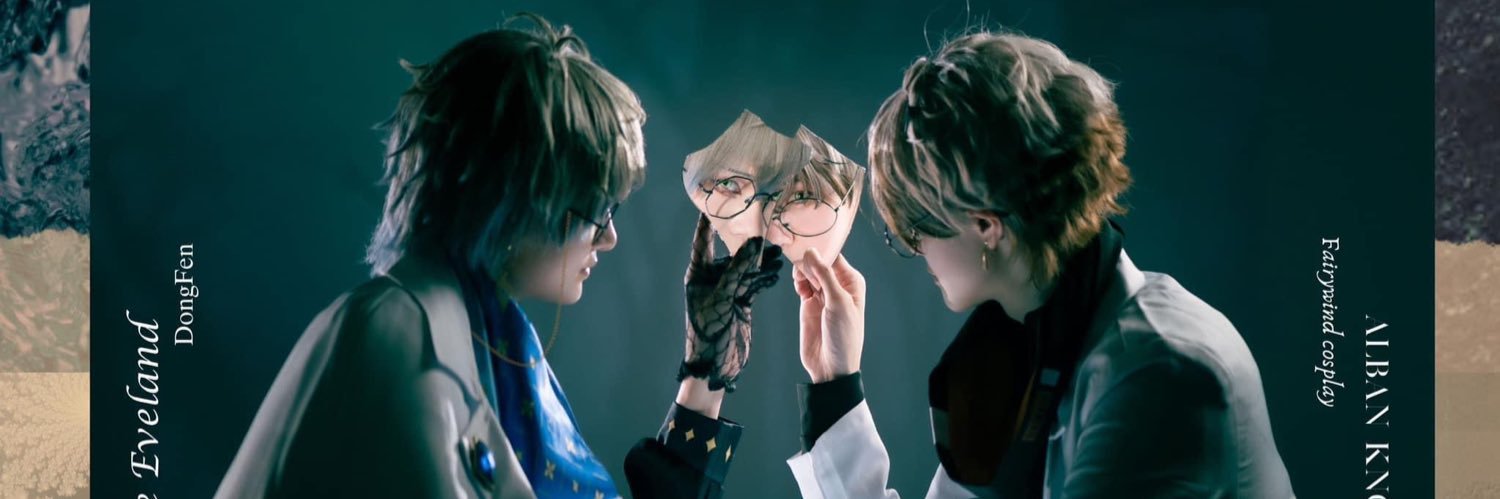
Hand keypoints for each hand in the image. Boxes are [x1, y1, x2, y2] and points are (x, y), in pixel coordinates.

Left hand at [680, 214, 783, 391]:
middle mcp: (712, 279)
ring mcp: (727, 290)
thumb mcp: (722, 298)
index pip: (703, 240)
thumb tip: (754, 243)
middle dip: (749, 241)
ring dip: (763, 260)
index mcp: (698, 274)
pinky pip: (754, 283)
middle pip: (731, 252)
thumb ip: (738, 270)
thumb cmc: (709, 332)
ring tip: (781, 248)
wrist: (715, 366)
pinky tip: (779, 269)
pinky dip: (766, 277)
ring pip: (747, 268)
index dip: (709, 220)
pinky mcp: (740, 301)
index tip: (717, 199)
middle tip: (767, 224)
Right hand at [794, 247, 865, 383]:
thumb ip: (825, 275)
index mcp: (851, 281)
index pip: (834, 256)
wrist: (831, 366)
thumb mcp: (837, 303)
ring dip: (802, 271)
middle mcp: (837, 285)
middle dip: (808, 260)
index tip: (805, 242)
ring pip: (808, 271)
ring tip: (800, 281)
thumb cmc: (844, 336)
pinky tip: (799, 288)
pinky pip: (801, 284)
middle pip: (819, 261)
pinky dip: (798, 282)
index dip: (821, 249)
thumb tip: (811, 252)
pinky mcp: (808, 303)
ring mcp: (822, 294)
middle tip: (800, 265)